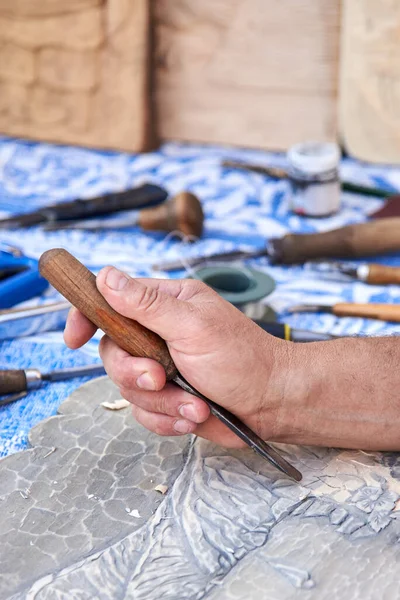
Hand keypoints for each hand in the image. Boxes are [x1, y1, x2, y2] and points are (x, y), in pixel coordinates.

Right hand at [64, 267, 290, 446]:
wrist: (273, 403)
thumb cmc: (244, 359)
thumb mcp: (193, 326)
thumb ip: (146, 304)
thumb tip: (106, 276)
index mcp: (166, 304)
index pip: (112, 300)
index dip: (87, 316)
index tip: (74, 337)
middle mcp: (160, 333)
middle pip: (113, 352)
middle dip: (136, 372)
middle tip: (161, 377)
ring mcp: (163, 367)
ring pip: (128, 387)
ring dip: (161, 401)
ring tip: (194, 402)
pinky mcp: (169, 396)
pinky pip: (145, 412)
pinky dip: (168, 418)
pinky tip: (194, 414)